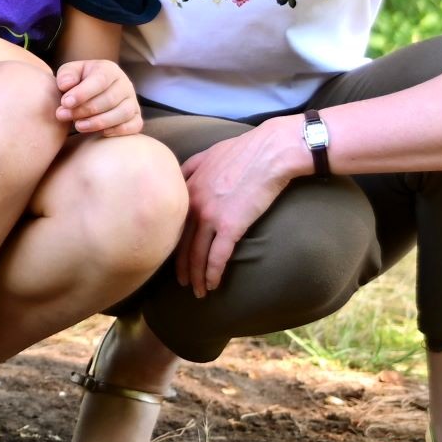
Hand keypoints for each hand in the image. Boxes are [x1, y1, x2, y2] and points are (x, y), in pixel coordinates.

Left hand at [53, 58, 141, 135]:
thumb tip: (66, 85)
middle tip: (63, 115)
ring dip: (99, 122)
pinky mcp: (136, 117)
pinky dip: (119, 130)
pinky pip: (134, 125)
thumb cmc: (79, 82)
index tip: (65, 103)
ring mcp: (132, 101)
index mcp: (109, 69)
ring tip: (78, 126)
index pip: (100, 80)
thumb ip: (66, 75)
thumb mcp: (69, 73)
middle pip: (110, 99)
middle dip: (85, 109)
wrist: (91, 94)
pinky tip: (101, 133)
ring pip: (123, 113)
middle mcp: (125, 84)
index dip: (83, 93)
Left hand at [175, 119, 309, 294]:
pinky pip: (217, 257)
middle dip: (181, 267)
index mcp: (186, 188)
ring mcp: (210, 216)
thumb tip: (182, 177)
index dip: (171, 242)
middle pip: (181, 243)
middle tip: (182, 282)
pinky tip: (213, 284)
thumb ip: (190, 168)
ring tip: (198, 291)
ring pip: (196, 254)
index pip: (172, 222)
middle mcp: (192, 204)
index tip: (172, 255)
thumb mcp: (207, 154)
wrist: (270, 152)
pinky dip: (213, 274)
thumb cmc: (244, 150)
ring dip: (196, 276)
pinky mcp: (230, 226)